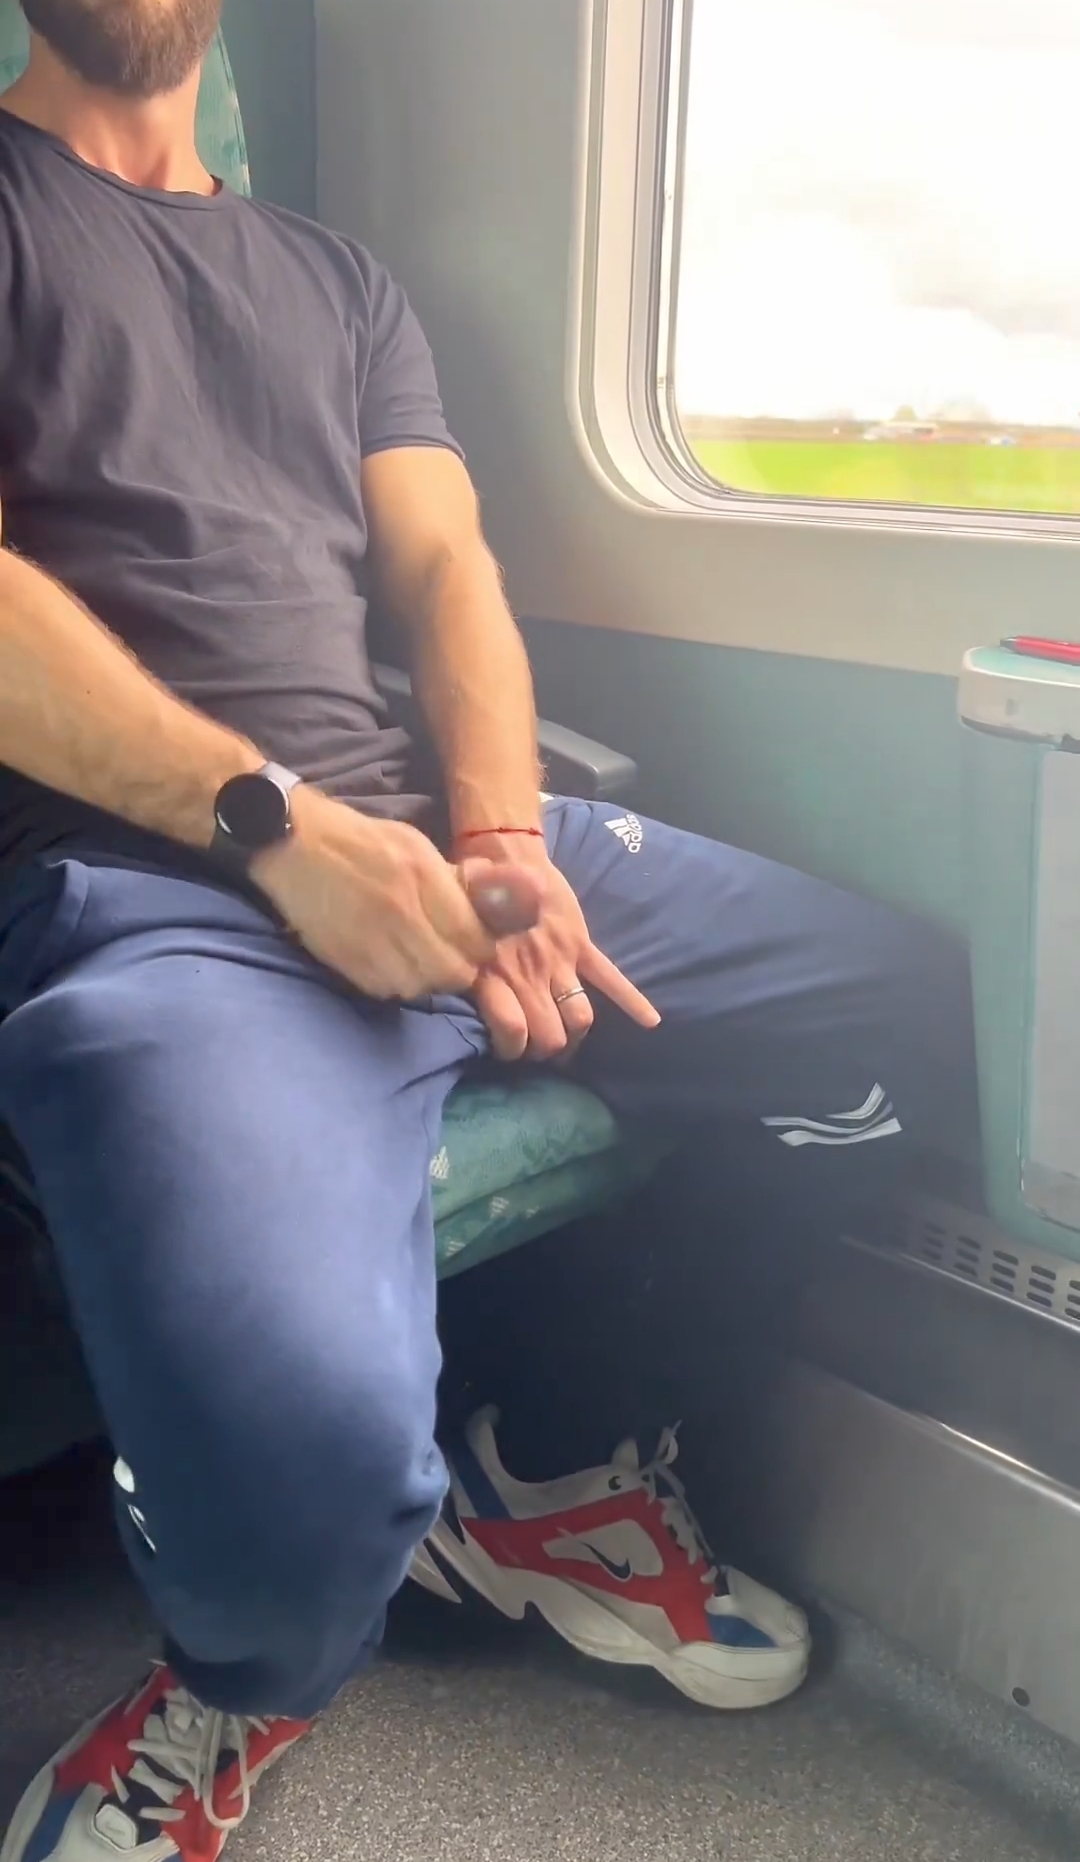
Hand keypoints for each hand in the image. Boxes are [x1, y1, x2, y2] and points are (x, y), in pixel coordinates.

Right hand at [252, 786, 540, 999]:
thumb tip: (490, 908)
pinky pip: (386, 990)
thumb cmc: (360, 840)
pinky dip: (395, 983)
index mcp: (424, 878)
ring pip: (421, 988)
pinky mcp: (346, 960)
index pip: (476, 939)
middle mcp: (402, 914)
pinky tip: (391, 964)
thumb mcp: (416, 845)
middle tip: (450, 957)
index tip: (474, 943)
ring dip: (427, 981)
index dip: (482, 948)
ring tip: (420, 962)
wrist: (294, 843)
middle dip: (460, 970)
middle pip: (454, 973)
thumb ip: (453, 881)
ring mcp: (371, 941)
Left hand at [465, 839, 660, 1061]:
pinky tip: (650, 1022)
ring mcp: (559, 962)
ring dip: (574, 1037)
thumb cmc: (469, 896)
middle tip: (538, 1051)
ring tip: (567, 1042)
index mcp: (493, 977)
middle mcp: (528, 976)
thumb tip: (450, 995)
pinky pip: (611, 978)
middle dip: (545, 1052)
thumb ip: (456, 969)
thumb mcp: (451, 937)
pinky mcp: (580, 946)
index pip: (512, 1034)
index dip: (512, 1050)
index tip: (509, 1050)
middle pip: (549, 1037)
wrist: (504, 855)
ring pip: (578, 1019)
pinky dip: (633, 1001)